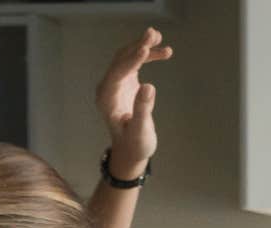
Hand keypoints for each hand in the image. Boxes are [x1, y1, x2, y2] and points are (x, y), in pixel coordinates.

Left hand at [95, 28, 172, 170]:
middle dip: (137, 46)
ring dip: (142, 46)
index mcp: (106, 99)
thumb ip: (143, 109)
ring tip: (159, 36)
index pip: (118, 73)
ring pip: (127, 57)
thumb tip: (149, 87)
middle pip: (121, 60)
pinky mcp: (125, 83)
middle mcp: (107, 88)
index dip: (131, 60)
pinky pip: (134, 63)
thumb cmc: (135, 145)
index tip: (145, 49)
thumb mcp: (140, 131)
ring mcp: (115, 84)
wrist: (131, 151)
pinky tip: (163, 52)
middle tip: (154, 34)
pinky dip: (147, 56)